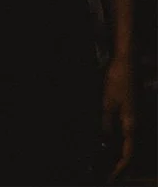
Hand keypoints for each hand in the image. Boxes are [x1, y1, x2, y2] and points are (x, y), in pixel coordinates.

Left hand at [102, 56, 135, 181]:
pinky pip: (122, 130)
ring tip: (102, 162)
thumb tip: (103, 143)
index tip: (111, 178)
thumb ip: (105, 124)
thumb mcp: (107, 103)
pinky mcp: (127, 110)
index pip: (128, 153)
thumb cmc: (118, 80)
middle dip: (117, 164)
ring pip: (125, 141)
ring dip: (114, 152)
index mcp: (131, 124)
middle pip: (128, 150)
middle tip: (105, 174)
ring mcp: (131, 116)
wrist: (126, 61)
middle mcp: (134, 122)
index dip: (120, 168)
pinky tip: (104, 140)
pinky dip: (114, 139)